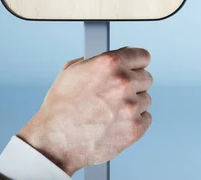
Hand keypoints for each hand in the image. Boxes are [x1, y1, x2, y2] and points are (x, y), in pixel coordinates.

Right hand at [17, 47, 152, 175]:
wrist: (53, 143)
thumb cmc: (59, 109)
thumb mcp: (71, 72)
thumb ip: (97, 61)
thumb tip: (113, 57)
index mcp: (110, 63)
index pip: (142, 56)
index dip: (137, 63)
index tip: (136, 68)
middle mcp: (123, 81)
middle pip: (146, 78)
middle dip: (134, 85)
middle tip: (117, 94)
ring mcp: (131, 105)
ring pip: (145, 99)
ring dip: (133, 105)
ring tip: (111, 112)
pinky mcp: (135, 127)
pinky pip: (146, 118)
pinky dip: (134, 122)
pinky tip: (116, 124)